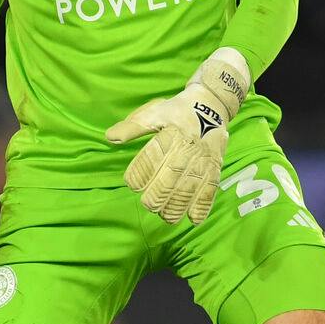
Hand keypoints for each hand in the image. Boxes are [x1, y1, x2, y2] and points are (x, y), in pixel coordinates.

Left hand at [105, 50, 249, 222]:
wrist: (212, 104)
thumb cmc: (176, 111)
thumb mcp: (154, 112)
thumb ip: (132, 127)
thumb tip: (109, 137)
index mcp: (171, 133)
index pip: (153, 157)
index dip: (140, 174)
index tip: (131, 184)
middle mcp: (188, 148)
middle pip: (171, 178)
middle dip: (157, 196)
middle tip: (148, 203)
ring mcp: (203, 160)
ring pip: (189, 188)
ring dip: (176, 206)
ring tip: (165, 215)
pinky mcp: (215, 168)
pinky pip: (210, 190)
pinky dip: (202, 207)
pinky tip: (192, 219)